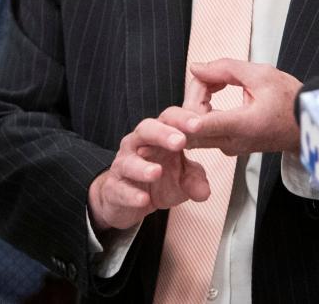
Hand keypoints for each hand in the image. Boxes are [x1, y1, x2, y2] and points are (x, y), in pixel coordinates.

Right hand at [88, 106, 211, 232]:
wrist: (126, 200)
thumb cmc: (159, 180)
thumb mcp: (182, 179)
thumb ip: (195, 180)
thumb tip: (204, 192)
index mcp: (158, 136)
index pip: (169, 118)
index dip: (183, 119)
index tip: (199, 125)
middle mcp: (138, 145)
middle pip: (146, 130)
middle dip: (163, 134)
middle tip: (180, 142)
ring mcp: (123, 165)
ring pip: (129, 161)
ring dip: (143, 167)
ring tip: (157, 172)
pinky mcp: (113, 188)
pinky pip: (120, 189)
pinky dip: (131, 194)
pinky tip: (143, 199)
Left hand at [183, 59, 301, 155]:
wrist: (307, 124)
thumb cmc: (290, 100)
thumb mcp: (262, 75)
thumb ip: (225, 69)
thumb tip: (196, 68)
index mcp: (243, 126)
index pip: (205, 126)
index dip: (185, 120)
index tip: (174, 116)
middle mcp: (232, 141)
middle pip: (191, 124)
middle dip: (193, 94)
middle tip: (211, 75)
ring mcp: (229, 147)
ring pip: (194, 126)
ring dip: (198, 98)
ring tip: (220, 79)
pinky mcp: (228, 145)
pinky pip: (204, 127)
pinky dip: (204, 106)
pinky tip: (219, 88)